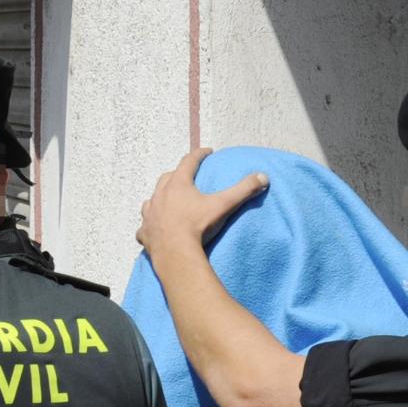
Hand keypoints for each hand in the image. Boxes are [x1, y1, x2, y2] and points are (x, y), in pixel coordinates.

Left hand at [137, 147, 268, 263]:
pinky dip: (149, 226)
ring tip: (167, 201)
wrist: (176, 254)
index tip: (207, 152)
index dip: (199, 155)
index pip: (189, 161)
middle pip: (167, 178)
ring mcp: (149, 215)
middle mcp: (159, 196)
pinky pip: (144, 227)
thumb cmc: (198, 227)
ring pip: (151, 200)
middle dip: (177, 175)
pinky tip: (152, 229)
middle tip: (186, 176)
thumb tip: (263, 177)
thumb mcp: (223, 205)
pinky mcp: (144, 234)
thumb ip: (243, 190)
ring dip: (159, 199)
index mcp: (178, 184)